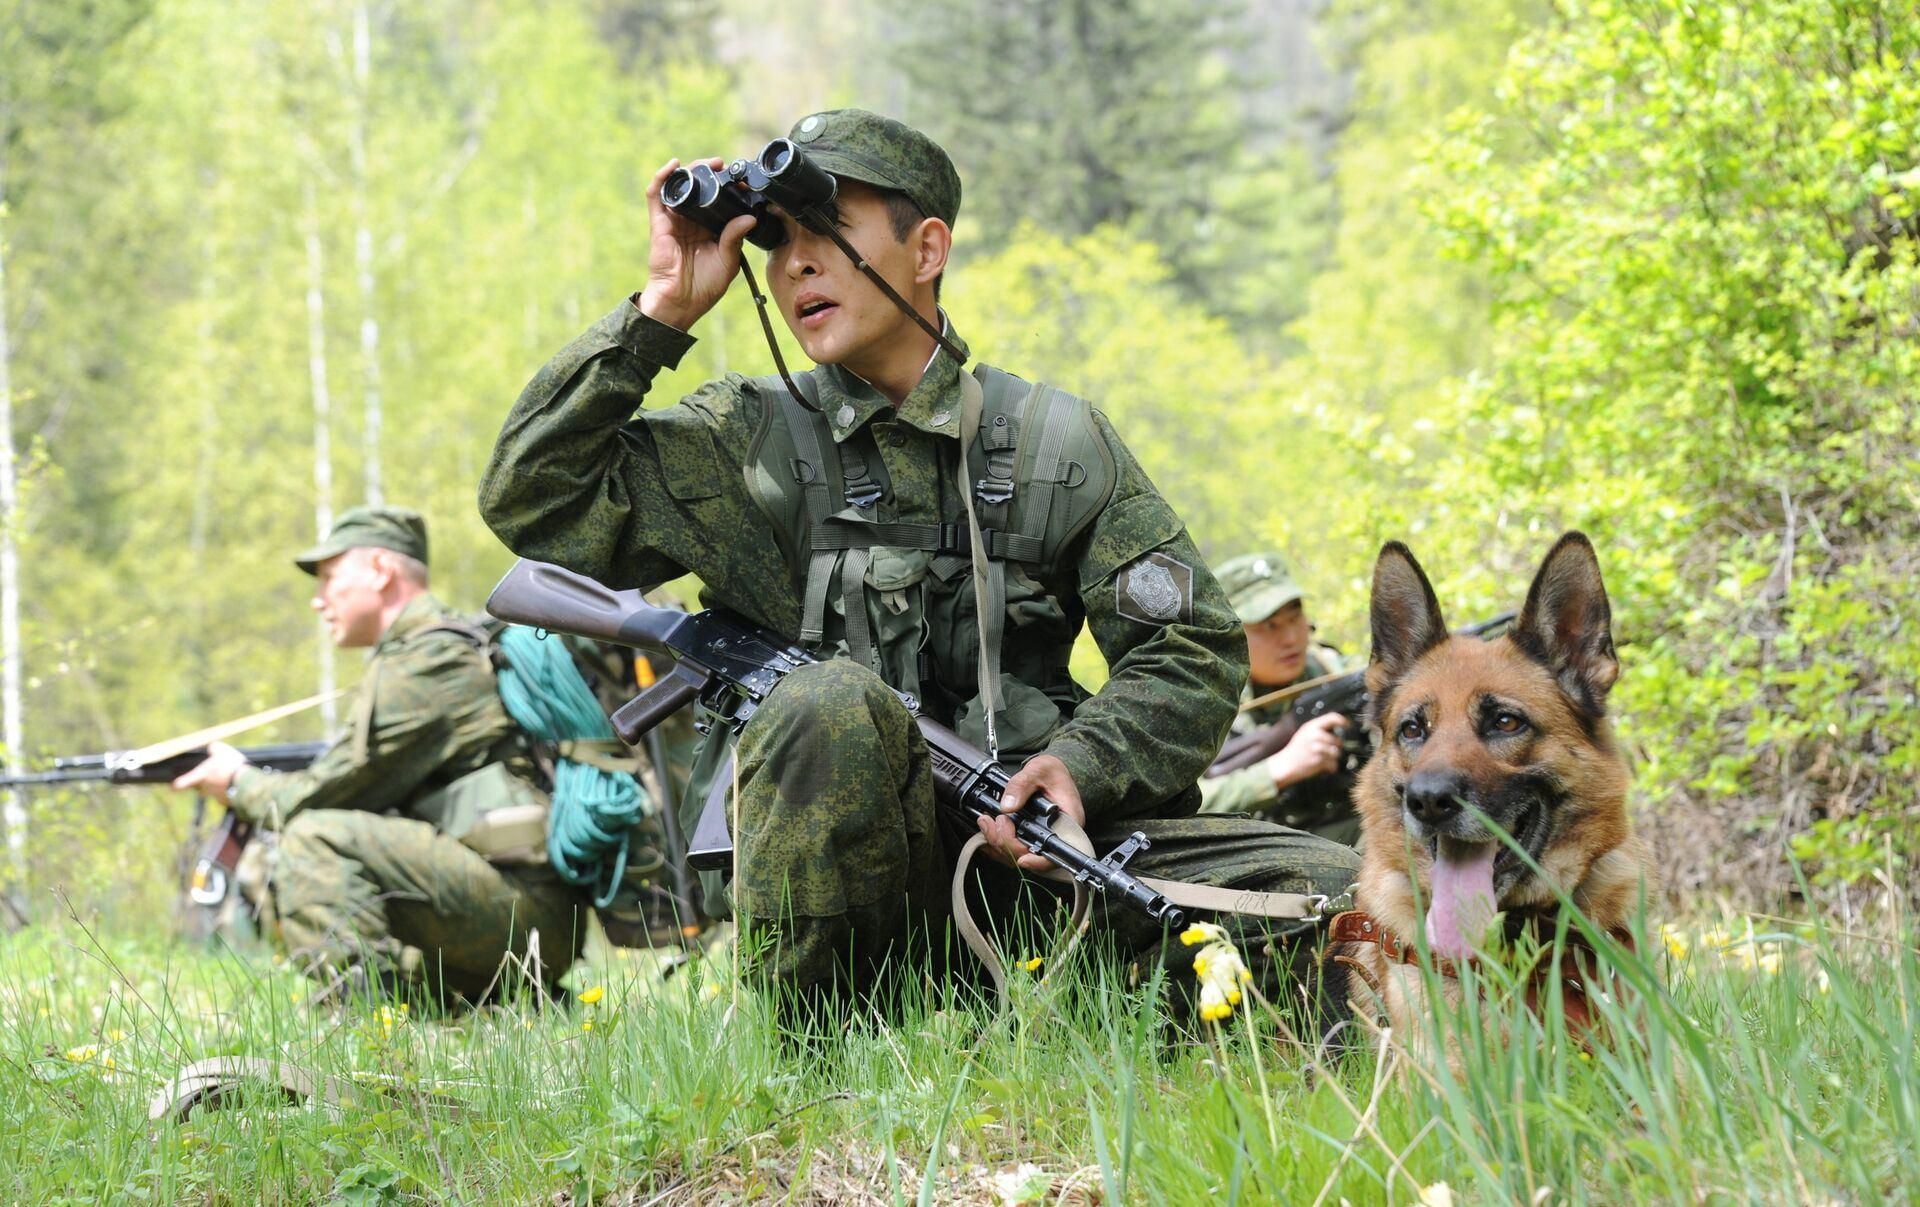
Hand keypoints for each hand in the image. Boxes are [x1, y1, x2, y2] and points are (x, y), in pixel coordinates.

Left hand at [169, 740, 251, 804]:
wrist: (248, 784)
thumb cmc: (231, 766)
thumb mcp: (223, 751)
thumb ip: (214, 748)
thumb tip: (212, 747)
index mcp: (201, 775)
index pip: (184, 782)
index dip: (179, 784)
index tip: (173, 787)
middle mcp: (205, 788)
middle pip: (201, 786)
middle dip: (206, 782)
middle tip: (217, 773)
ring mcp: (215, 796)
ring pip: (213, 790)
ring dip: (219, 785)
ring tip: (231, 776)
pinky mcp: (226, 802)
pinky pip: (224, 795)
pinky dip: (229, 790)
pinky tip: (237, 783)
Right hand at [635, 158, 759, 331]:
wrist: (681, 302)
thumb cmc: (704, 286)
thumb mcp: (728, 261)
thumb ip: (735, 237)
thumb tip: (750, 216)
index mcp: (711, 229)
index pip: (720, 201)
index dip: (729, 188)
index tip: (743, 180)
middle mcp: (693, 221)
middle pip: (700, 188)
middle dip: (711, 173)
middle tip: (724, 166)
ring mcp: (675, 220)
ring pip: (681, 187)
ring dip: (692, 170)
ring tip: (708, 164)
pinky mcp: (659, 223)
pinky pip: (656, 195)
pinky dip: (662, 177)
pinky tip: (674, 166)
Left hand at [978, 753, 1085, 872]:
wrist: (1049, 771)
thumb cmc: (1052, 771)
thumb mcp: (1038, 769)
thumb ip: (1022, 785)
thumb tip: (1007, 806)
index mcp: (1069, 823)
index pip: (1057, 853)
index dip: (1039, 862)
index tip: (1022, 858)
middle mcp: (1057, 836)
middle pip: (1032, 856)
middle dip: (1007, 843)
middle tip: (995, 821)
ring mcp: (1042, 838)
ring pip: (1018, 855)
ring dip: (998, 842)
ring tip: (986, 821)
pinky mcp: (1029, 837)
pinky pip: (1011, 849)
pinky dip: (996, 842)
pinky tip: (988, 828)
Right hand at [1263, 712, 1347, 790]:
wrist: (1285, 764)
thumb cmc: (1296, 749)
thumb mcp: (1305, 732)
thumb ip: (1319, 728)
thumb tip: (1337, 725)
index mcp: (1311, 726)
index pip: (1332, 718)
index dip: (1343, 721)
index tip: (1347, 725)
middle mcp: (1315, 735)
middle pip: (1337, 741)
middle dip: (1335, 748)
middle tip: (1325, 751)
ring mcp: (1318, 748)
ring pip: (1336, 753)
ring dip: (1332, 758)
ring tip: (1321, 759)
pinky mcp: (1320, 761)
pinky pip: (1334, 764)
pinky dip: (1330, 767)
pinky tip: (1321, 766)